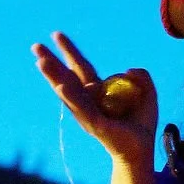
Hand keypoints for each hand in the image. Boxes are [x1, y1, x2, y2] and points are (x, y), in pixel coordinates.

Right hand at [33, 32, 157, 170]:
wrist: (141, 149)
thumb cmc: (141, 124)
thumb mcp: (148, 94)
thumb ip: (142, 77)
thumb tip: (127, 70)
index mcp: (97, 92)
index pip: (80, 67)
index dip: (69, 51)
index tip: (56, 34)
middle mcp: (87, 101)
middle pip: (66, 76)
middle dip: (51, 61)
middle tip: (35, 45)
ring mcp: (87, 112)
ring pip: (68, 90)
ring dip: (54, 75)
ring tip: (40, 61)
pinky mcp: (93, 123)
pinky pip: (80, 107)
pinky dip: (71, 95)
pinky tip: (61, 86)